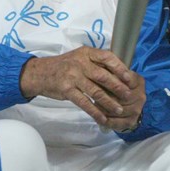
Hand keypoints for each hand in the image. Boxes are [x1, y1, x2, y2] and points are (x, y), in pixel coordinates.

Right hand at [19, 46, 144, 130]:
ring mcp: (73, 77)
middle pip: (103, 76)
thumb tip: (118, 71)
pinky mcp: (67, 90)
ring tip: (119, 109)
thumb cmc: (63, 66)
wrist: (39, 73)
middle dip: (118, 86)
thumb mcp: (79, 57)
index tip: (129, 77)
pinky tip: (102, 118)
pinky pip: (84, 103)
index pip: (107, 57)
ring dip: (109, 102)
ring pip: (95, 91)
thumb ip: (95, 62)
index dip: (120, 67)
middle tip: (128, 95)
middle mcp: (80, 63)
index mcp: (86, 53)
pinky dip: (95, 111)